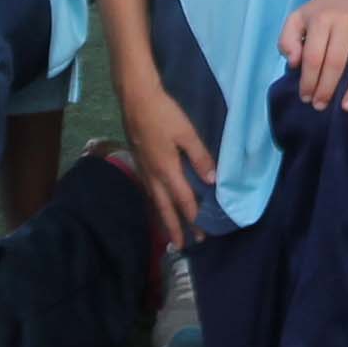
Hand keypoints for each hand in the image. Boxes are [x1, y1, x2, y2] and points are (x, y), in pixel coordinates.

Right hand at [116, 80, 217, 246]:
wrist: (135, 99)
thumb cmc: (163, 114)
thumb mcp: (186, 133)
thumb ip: (200, 157)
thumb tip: (212, 181)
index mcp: (167, 170)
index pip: (183, 200)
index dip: (193, 219)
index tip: (201, 236)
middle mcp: (153, 176)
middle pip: (164, 208)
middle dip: (174, 228)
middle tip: (182, 247)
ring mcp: (143, 170)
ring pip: (154, 202)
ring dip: (163, 219)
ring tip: (170, 233)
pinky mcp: (138, 163)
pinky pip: (149, 191)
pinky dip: (156, 204)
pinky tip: (159, 204)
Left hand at [280, 0, 347, 109]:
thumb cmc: (320, 12)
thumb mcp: (296, 19)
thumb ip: (287, 40)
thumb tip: (294, 63)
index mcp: (322, 19)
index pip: (314, 57)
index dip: (309, 81)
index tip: (306, 97)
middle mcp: (347, 21)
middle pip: (338, 62)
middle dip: (327, 89)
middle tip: (320, 105)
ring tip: (347, 106)